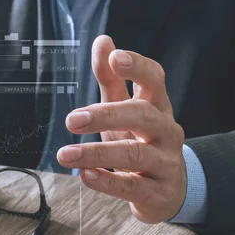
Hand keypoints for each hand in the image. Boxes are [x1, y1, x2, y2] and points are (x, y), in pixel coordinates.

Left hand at [57, 36, 185, 223]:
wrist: (167, 191)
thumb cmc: (140, 142)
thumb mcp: (125, 111)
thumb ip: (112, 80)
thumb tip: (102, 42)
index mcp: (157, 107)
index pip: (155, 80)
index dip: (138, 67)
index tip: (115, 58)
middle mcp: (166, 131)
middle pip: (143, 116)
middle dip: (106, 115)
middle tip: (72, 119)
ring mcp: (165, 163)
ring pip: (136, 154)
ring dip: (97, 153)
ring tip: (66, 155)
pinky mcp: (158, 192)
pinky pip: (132, 187)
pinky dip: (107, 182)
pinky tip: (85, 175)